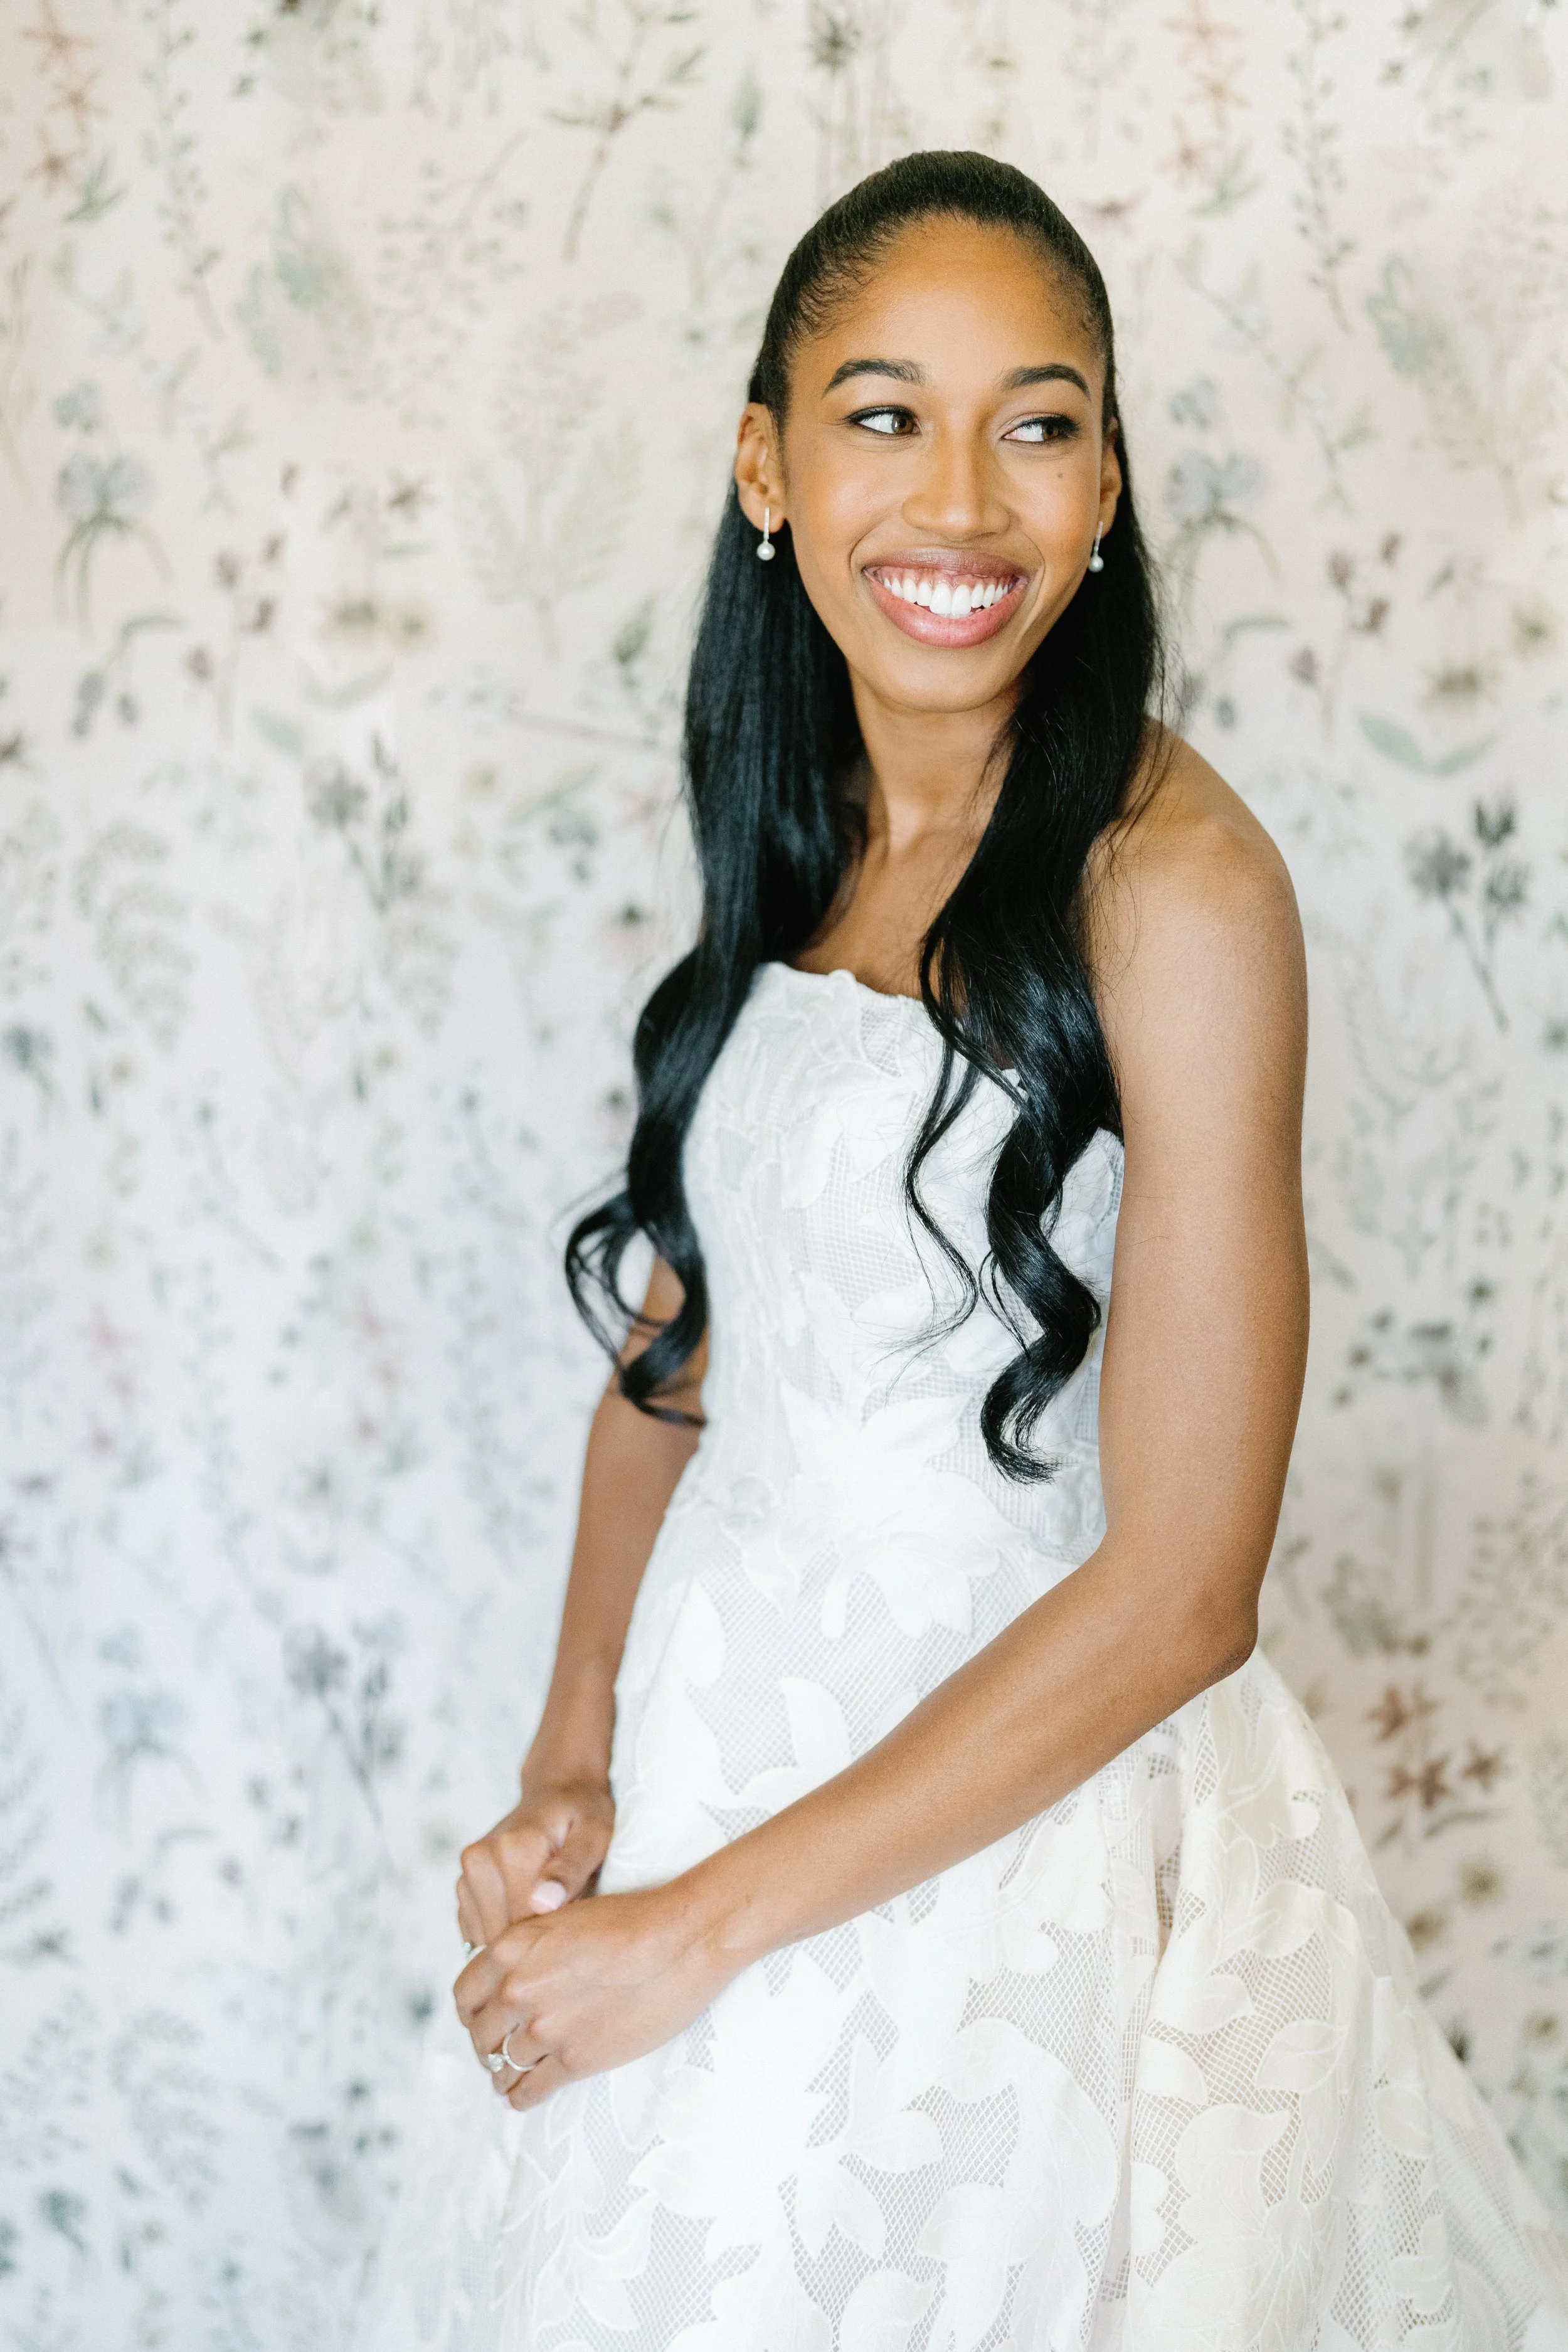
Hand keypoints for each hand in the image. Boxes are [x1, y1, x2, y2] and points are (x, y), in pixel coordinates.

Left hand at [454, 1880, 729, 2110]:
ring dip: (504, 2074)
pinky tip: (521, 2099)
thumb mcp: (566, 1919)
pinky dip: (520, 2098)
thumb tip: (518, 1974)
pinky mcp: (574, 2060)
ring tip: (508, 2079)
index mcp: (512, 1948)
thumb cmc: (633, 1921)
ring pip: (503, 2065)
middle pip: (480, 2033)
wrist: (678, 1941)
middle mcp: (518, 1989)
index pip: (465, 1993)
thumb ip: (533, 1949)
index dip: (471, 2011)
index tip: (480, 2019)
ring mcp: (544, 2028)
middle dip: (486, 2044)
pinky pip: (530, 2091)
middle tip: (496, 2052)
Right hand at [455, 1765, 614, 1947]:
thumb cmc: (582, 1815)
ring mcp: (467, 1872)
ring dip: (517, 1934)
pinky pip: (477, 1931)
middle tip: (565, 1907)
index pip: (523, 1921)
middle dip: (534, 1934)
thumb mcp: (593, 1835)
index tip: (576, 1914)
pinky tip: (526, 1908)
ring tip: (546, 1904)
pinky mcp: (463, 1885)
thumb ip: (570, 1869)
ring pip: (486, 1937)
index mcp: (513, 1847)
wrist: (557, 1791)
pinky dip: (502, 1930)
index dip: (553, 1931)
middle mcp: (480, 1858)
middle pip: (501, 1932)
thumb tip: (543, 1904)